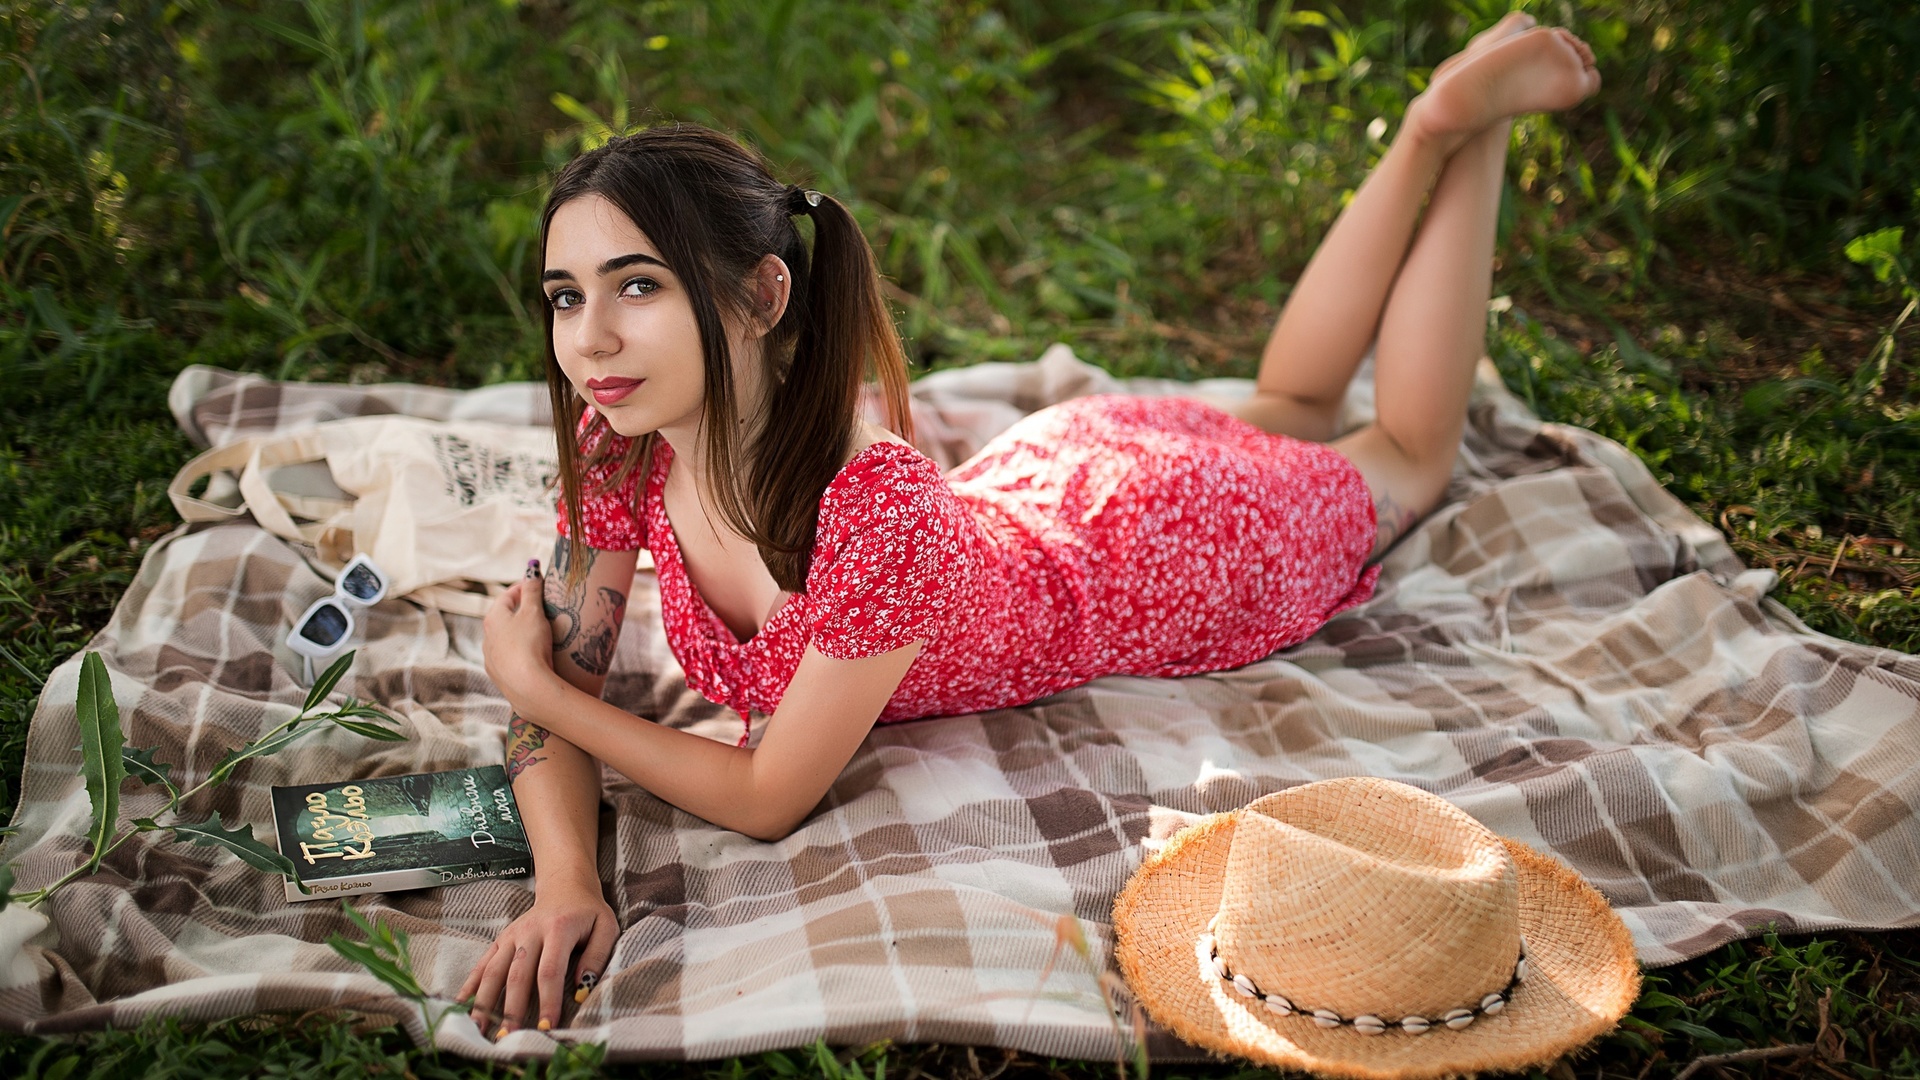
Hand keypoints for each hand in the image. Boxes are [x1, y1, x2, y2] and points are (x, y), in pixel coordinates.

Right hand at [457, 877, 618, 1036]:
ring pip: (494, 971)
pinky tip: (461, 1005)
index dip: (547, 1001)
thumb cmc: (588, 913)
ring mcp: (511, 936)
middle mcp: (530, 932)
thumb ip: (597, 956)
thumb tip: (581, 988)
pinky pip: (482, 964)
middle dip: (512, 1010)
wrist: (565, 887)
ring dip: (485, 1002)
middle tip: (509, 1038)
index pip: (549, 971)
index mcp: (558, 929)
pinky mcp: (500, 940)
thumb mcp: (606, 927)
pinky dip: (470, 985)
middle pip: (517, 975)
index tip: (548, 1027)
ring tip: (479, 1030)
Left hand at [483, 576, 553, 703]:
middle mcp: (487, 637)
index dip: (522, 588)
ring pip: (506, 639)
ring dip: (519, 633)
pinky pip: (510, 658)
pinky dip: (520, 652)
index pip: (506, 596)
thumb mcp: (533, 612)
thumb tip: (531, 570)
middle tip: (541, 607)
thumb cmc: (529, 643)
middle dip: (521, 610)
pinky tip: (533, 656)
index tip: (537, 584)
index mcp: (493, 618)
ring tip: (540, 633)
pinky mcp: (499, 676)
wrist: (528, 686)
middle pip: (504, 618)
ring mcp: (491, 658)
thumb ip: (532, 591)